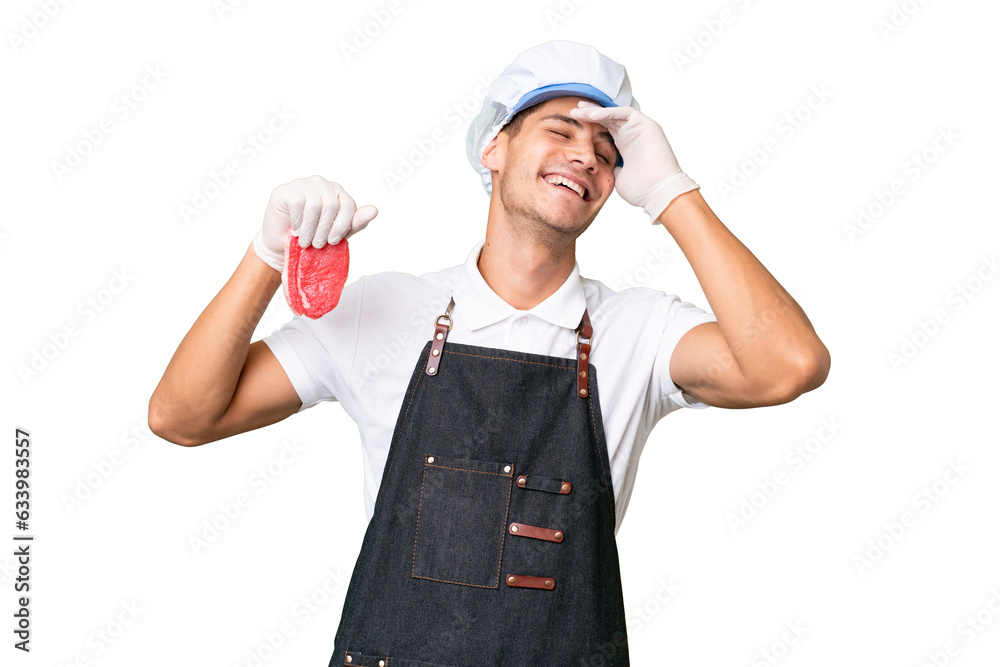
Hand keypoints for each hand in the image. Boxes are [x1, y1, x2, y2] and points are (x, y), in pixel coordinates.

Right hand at [252, 175, 377, 271]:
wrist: (282, 244)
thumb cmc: (312, 236)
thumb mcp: (337, 232)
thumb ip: (355, 222)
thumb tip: (374, 210)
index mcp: (338, 193)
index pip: (349, 205)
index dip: (342, 226)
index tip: (333, 241)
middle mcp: (323, 184)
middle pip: (332, 206)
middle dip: (325, 230)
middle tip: (317, 244)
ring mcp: (304, 184)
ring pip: (314, 206)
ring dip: (310, 230)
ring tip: (305, 241)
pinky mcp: (287, 190)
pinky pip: (298, 205)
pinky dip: (297, 223)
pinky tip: (295, 230)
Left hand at [569, 101, 698, 223]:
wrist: (658, 192)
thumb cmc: (641, 189)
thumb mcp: (618, 177)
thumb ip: (610, 168)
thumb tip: (601, 166)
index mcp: (625, 147)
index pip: (605, 132)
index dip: (590, 127)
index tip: (573, 126)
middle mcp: (632, 136)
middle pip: (608, 120)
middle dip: (590, 115)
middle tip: (573, 111)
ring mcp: (639, 129)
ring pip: (614, 114)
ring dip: (595, 111)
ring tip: (578, 110)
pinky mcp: (645, 124)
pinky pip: (623, 113)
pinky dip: (608, 112)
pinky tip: (592, 114)